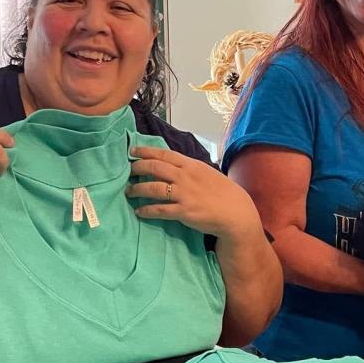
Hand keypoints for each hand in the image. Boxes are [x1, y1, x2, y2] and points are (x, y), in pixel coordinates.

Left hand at [125, 147, 258, 240]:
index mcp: (191, 165)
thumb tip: (170, 167)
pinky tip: (139, 211)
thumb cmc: (222, 192)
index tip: (132, 151)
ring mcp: (184, 194)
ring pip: (153, 188)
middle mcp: (185, 177)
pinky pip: (160, 210)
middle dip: (138, 168)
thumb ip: (188, 169)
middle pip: (155, 168)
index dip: (146, 151)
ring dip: (137, 189)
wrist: (235, 212)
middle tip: (128, 171)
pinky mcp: (183, 211)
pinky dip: (147, 210)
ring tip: (129, 191)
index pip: (164, 154)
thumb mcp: (206, 173)